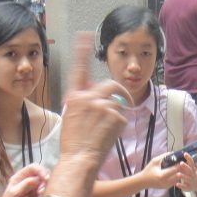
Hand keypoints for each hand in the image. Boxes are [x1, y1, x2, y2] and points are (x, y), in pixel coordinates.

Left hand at [0, 164, 49, 196]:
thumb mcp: (14, 195)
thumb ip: (25, 185)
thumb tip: (36, 178)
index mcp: (20, 178)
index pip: (33, 168)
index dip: (40, 170)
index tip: (44, 178)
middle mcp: (29, 182)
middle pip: (43, 174)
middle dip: (45, 180)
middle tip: (42, 190)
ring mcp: (36, 191)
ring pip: (47, 184)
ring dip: (46, 189)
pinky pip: (49, 194)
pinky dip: (48, 196)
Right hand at [59, 32, 129, 164]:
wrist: (79, 159)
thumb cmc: (73, 142)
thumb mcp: (72, 116)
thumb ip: (83, 101)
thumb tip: (95, 91)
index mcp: (74, 96)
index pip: (79, 69)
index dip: (81, 51)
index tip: (84, 36)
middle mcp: (88, 97)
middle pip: (110, 84)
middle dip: (119, 90)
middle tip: (125, 98)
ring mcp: (102, 106)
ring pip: (118, 101)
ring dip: (117, 110)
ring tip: (109, 127)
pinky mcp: (115, 116)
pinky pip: (122, 115)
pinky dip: (118, 124)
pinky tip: (109, 135)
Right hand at [141, 153, 181, 189]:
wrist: (143, 181)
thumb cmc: (148, 170)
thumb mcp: (154, 161)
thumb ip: (164, 156)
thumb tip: (173, 152)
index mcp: (162, 175)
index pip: (175, 169)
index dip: (179, 164)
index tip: (181, 159)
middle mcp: (165, 182)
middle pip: (179, 175)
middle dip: (181, 169)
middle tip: (182, 164)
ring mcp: (167, 186)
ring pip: (178, 179)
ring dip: (180, 173)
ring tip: (180, 167)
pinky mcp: (168, 187)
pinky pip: (175, 182)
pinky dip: (177, 177)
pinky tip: (176, 172)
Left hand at [174, 153, 196, 191]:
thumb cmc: (190, 174)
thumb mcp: (189, 168)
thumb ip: (184, 163)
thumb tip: (176, 154)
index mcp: (192, 169)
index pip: (191, 162)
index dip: (188, 158)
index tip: (184, 153)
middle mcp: (192, 175)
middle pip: (190, 170)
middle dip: (186, 166)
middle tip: (181, 163)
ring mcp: (191, 181)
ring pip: (188, 178)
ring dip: (183, 176)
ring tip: (178, 174)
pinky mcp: (189, 187)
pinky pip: (185, 187)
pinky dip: (181, 186)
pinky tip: (176, 184)